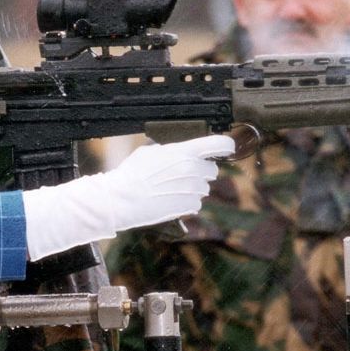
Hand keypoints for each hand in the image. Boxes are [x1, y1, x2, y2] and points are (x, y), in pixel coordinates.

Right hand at [101, 134, 233, 230]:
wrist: (123, 199)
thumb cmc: (132, 173)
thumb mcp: (150, 151)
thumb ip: (171, 150)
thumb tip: (179, 151)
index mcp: (186, 151)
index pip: (220, 144)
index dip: (226, 145)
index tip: (226, 148)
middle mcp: (194, 170)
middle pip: (212, 170)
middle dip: (202, 171)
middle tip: (183, 174)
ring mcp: (193, 190)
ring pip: (204, 188)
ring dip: (193, 188)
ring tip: (171, 189)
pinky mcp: (189, 206)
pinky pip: (195, 203)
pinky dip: (186, 202)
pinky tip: (170, 199)